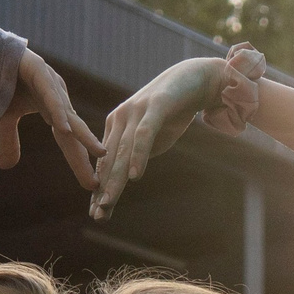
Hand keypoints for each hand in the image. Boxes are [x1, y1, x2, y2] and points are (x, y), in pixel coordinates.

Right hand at [0, 48, 102, 189]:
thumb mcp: (1, 122)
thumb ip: (9, 142)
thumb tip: (8, 167)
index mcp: (52, 109)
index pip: (69, 141)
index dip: (79, 162)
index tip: (92, 185)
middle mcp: (56, 96)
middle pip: (75, 130)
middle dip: (88, 154)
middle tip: (99, 180)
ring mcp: (48, 81)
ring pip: (68, 112)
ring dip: (84, 134)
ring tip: (99, 153)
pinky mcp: (36, 68)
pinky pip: (49, 93)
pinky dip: (57, 111)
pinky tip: (65, 127)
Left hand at [92, 50, 259, 218]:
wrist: (196, 79)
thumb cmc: (173, 110)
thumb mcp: (152, 135)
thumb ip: (137, 152)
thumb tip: (127, 175)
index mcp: (117, 127)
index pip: (106, 163)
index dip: (101, 189)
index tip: (97, 213)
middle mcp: (121, 119)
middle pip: (110, 161)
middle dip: (102, 190)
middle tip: (97, 215)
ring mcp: (137, 112)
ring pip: (123, 152)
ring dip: (114, 179)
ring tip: (107, 202)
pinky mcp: (155, 107)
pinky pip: (144, 135)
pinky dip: (138, 156)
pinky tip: (135, 177)